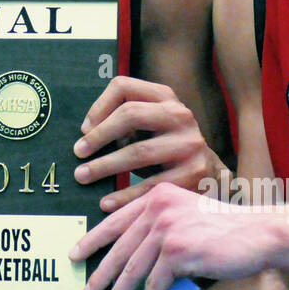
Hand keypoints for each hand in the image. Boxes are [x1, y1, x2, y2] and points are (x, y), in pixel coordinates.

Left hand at [70, 181, 273, 289]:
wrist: (258, 233)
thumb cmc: (223, 228)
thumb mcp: (185, 213)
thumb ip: (158, 221)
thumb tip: (129, 251)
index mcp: (156, 196)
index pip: (115, 220)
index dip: (93, 239)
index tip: (76, 254)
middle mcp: (158, 208)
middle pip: (119, 248)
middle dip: (100, 274)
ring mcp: (167, 229)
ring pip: (133, 269)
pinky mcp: (178, 251)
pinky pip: (154, 284)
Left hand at [74, 76, 223, 210]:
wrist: (210, 174)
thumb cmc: (166, 147)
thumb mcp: (151, 124)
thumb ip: (124, 121)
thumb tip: (86, 134)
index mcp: (166, 97)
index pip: (124, 86)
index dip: (98, 106)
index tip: (84, 129)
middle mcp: (180, 115)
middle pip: (130, 114)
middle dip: (99, 136)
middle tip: (78, 153)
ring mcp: (189, 143)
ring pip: (138, 151)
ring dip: (104, 166)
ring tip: (83, 176)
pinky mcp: (193, 172)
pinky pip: (150, 184)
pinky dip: (124, 195)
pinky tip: (106, 202)